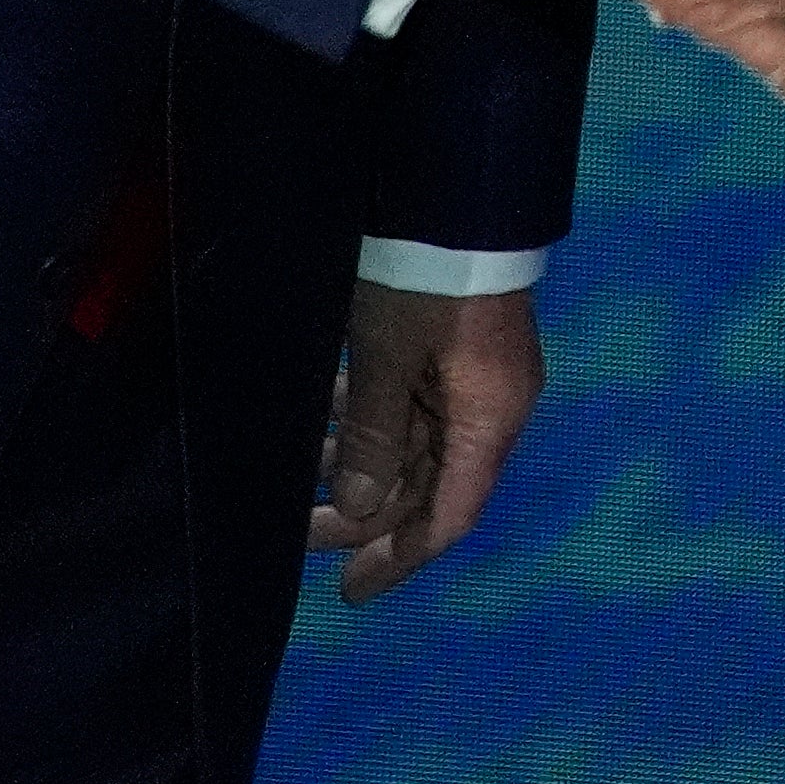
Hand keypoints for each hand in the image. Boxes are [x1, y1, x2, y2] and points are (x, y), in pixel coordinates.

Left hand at [310, 282, 541, 602]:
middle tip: (298, 537)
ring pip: (413, 444)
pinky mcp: (452, 348)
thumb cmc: (425, 279)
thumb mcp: (386, 359)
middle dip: (364, 514)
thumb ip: (372, 436)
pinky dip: (367, 418)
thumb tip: (356, 505)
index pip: (448, 516)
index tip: (349, 592)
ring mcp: (472, 377)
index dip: (399, 559)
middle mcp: (489, 408)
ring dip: (358, 462)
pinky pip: (409, 404)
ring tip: (296, 472)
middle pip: (428, 485)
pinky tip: (322, 416)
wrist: (456, 191)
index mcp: (488, 421)